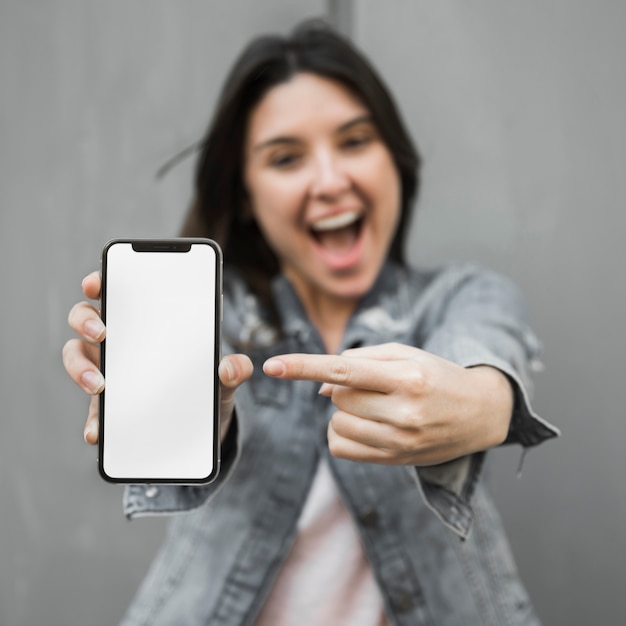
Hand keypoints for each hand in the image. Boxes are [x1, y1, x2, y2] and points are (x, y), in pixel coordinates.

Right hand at [62, 272, 252, 444]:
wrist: (203, 426)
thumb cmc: (208, 385)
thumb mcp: (225, 376)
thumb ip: (235, 368)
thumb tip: (229, 368)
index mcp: (146, 323)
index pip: (117, 293)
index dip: (102, 282)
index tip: (97, 284)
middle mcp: (120, 342)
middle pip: (85, 318)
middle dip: (86, 320)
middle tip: (102, 332)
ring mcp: (108, 372)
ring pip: (76, 358)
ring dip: (80, 368)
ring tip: (99, 385)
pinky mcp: (107, 408)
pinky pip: (92, 411)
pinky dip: (94, 420)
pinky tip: (98, 431)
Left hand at [263, 343, 512, 465]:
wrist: (480, 413)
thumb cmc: (438, 375)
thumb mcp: (406, 354)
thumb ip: (360, 360)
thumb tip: (320, 388)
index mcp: (406, 377)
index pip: (343, 370)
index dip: (303, 366)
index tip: (271, 365)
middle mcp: (404, 412)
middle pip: (337, 397)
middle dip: (344, 388)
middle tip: (373, 386)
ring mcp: (400, 442)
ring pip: (337, 423)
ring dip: (345, 411)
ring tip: (374, 406)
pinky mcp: (395, 460)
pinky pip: (341, 448)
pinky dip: (343, 433)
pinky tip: (365, 425)